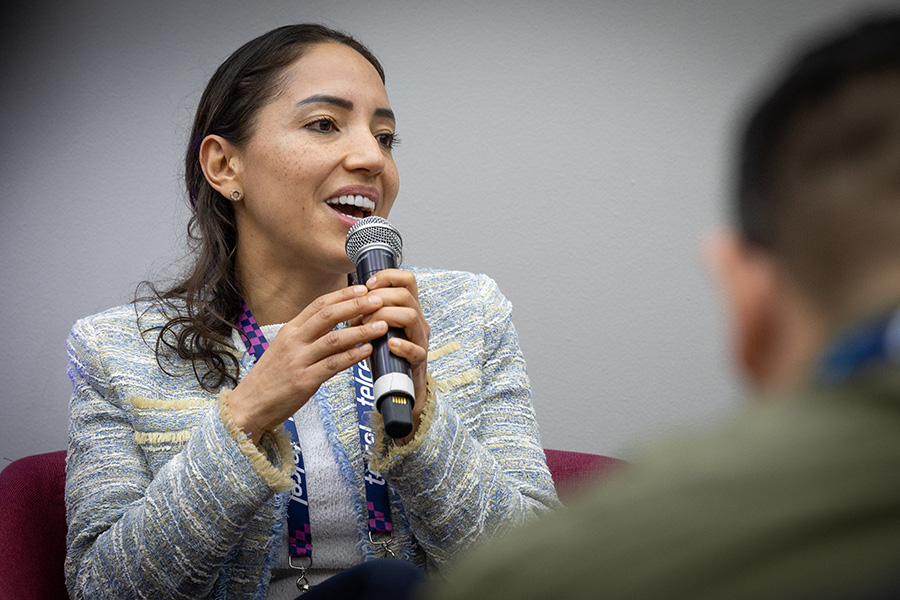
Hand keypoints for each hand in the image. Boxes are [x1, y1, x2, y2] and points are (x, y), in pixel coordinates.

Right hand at [228, 285, 388, 441]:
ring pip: (334, 339)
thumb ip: (307, 336)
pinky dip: (352, 356)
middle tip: (378, 300)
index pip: (319, 305)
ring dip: (361, 331)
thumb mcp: (284, 349)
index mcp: (289, 330)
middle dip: (356, 305)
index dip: (343, 295)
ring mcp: (298, 360)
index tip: (363, 289)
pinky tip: (367, 351)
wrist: (248, 405)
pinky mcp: (304, 380)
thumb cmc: (270, 379)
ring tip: (381, 325)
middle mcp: (293, 341)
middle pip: (328, 316)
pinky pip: (333, 365)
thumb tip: (335, 325)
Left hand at [360, 269, 430, 440]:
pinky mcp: (420, 360)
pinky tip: (389, 346)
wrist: (399, 386)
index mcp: (408, 309)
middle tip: (363, 311)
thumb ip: (366, 315)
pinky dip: (401, 346)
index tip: (368, 285)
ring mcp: (420, 339)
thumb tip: (348, 305)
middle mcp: (418, 320)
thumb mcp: (375, 329)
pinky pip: (415, 349)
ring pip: (411, 316)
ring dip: (386, 317)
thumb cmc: (385, 355)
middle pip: (405, 294)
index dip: (388, 277)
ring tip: (369, 327)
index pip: (407, 280)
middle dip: (380, 298)